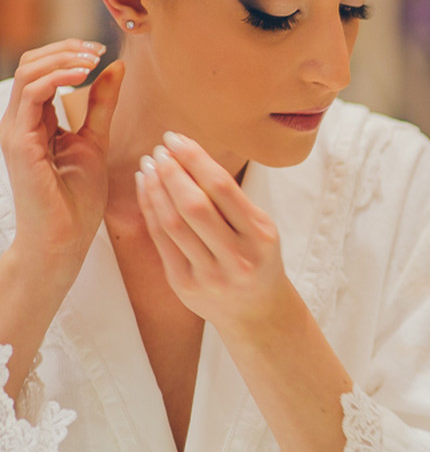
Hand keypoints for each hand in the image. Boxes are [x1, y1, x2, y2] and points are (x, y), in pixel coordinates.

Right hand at [0, 40, 122, 269]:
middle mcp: (19, 121)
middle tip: (97, 49)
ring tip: (92, 61)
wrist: (65, 238)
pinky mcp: (19, 141)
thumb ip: (102, 103)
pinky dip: (57, 78)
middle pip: (31, 64)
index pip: (42, 70)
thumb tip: (115, 66)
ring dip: (63, 59)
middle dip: (65, 49)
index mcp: (35, 120)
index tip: (101, 50)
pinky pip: (32, 95)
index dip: (69, 53)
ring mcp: (15, 130)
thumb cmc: (77, 198)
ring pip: (28, 73)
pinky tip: (82, 76)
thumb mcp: (96, 138)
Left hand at [135, 132, 291, 331]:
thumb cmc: (257, 259)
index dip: (195, 160)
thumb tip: (191, 158)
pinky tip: (146, 189)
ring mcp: (209, 274)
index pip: (222, 189)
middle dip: (173, 172)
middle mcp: (236, 257)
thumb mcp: (261, 230)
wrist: (256, 312)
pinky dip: (151, 210)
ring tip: (149, 164)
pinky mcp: (184, 285)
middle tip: (159, 149)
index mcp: (260, 236)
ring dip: (157, 188)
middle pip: (194, 206)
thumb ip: (232, 202)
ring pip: (174, 223)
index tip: (177, 139)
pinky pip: (162, 241)